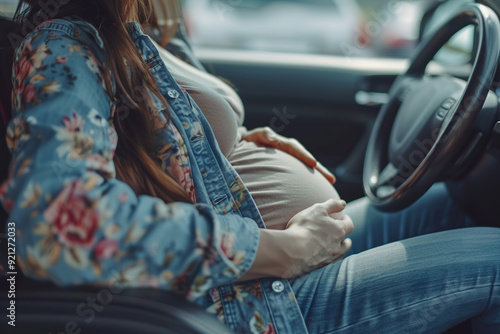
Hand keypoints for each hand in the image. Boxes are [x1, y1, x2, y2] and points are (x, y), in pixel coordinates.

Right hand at [238, 199, 352, 281]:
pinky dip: (328, 258)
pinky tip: (322, 255)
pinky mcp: (319, 269)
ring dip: (338, 249)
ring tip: (333, 245)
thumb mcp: (317, 210)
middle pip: (346, 242)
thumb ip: (331, 204)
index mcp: (338, 231)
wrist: (289, 251)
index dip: (347, 220)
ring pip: (339, 254)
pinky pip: (328, 263)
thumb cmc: (303, 227)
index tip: (343, 217)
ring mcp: (329, 259)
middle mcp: (337, 247)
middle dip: (343, 236)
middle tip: (338, 232)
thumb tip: (343, 203)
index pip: (349, 225)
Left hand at [243, 127, 335, 183]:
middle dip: (319, 169)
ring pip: (306, 166)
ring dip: (318, 174)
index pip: (294, 148)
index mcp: (281, 144)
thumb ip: (263, 134)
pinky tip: (317, 187)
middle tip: (331, 179)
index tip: (314, 163)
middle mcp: (289, 151)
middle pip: (307, 159)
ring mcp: (289, 160)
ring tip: (330, 182)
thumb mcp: (254, 136)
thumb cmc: (249, 141)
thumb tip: (272, 137)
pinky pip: (301, 172)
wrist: (245, 146)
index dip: (304, 155)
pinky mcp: (288, 167)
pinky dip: (309, 179)